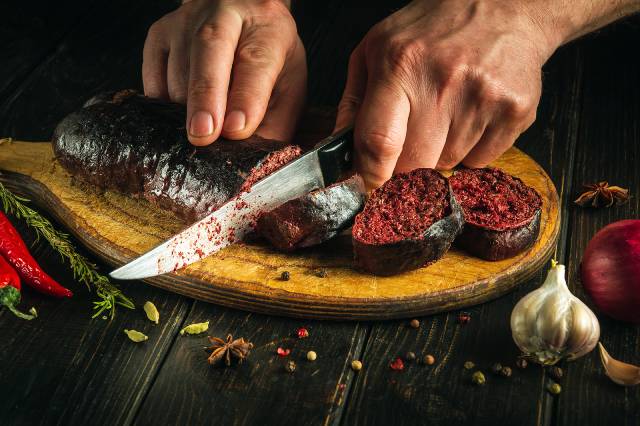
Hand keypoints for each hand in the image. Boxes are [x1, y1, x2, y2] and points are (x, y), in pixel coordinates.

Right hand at [143, 0, 306, 144]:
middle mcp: (224, 16)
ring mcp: (186, 23)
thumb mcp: (288, 84)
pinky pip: (153, 81)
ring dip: (186, 112)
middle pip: (209, 55)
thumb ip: (277, 121)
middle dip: (205, 99)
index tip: (237, 129)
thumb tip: (257, 160)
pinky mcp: (158, 35)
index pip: (255, 62)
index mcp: (266, 28)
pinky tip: (182, 117)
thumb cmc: (266, 56)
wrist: (239, 14)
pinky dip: (163, 109)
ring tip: (204, 131)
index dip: (246, 98)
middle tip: (203, 136)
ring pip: (177, 74)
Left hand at [335, 0, 556, 188]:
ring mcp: (483, 98)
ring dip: (440, 152)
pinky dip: (471, 150)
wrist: (503, 6)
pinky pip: (480, 162)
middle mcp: (443, 82)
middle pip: (414, 164)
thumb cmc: (430, 30)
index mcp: (400, 64)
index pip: (380, 142)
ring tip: (447, 113)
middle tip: (411, 139)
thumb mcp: (376, 49)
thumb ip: (353, 102)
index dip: (371, 175)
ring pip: (447, 165)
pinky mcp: (515, 111)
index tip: (367, 186)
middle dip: (405, 164)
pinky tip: (471, 115)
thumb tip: (338, 151)